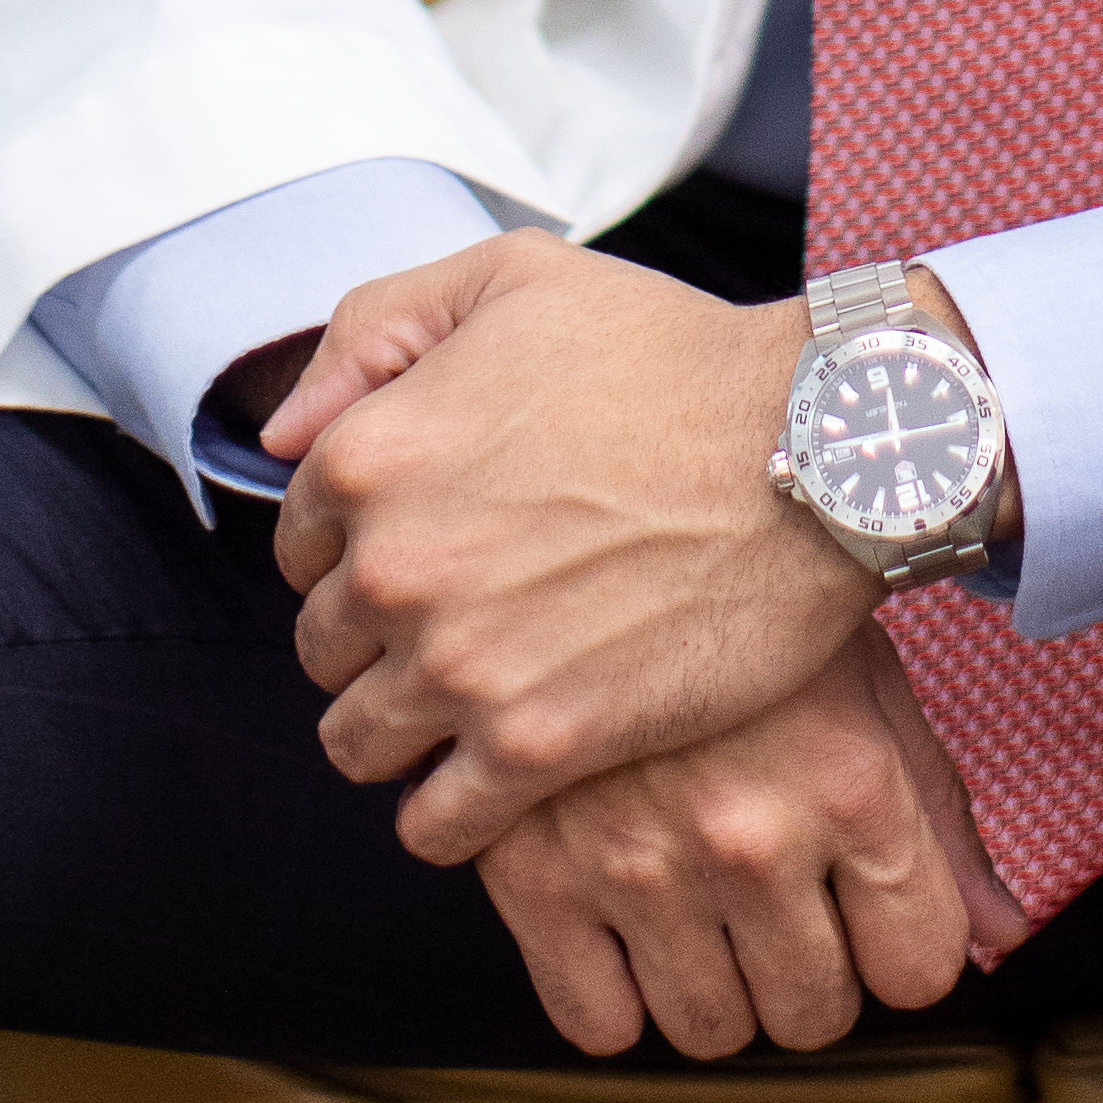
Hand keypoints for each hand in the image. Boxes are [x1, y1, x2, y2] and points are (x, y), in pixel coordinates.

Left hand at [263, 229, 874, 854]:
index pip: (300, 543)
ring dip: (401, 732)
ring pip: (357, 744)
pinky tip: (491, 782)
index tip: (430, 551)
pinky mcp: (537, 746)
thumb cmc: (673, 354)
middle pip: (322, 647)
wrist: (818, 449)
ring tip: (470, 707)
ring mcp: (462, 664)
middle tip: (460, 625)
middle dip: (376, 641)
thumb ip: (372, 329)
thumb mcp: (512, 277)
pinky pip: (434, 826)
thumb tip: (283, 433)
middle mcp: (394, 565)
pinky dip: (448, 815)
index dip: (361, 548)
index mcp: (370, 453)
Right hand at [479, 630, 1029, 1059]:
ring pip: (709, 1030)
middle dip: (806, 972)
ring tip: (701, 902)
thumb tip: (1003, 937)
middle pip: (813, 1015)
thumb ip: (940, 818)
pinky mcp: (532, 875)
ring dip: (714, 985)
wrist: (580, 507)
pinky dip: (613, 991)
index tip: (866, 912)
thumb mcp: (865, 678)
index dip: (897, 947)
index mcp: (852, 783)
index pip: (918, 970)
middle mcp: (753, 836)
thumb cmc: (751, 593)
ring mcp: (638, 862)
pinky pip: (597, 1024)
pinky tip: (621, 919)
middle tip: (775, 900)